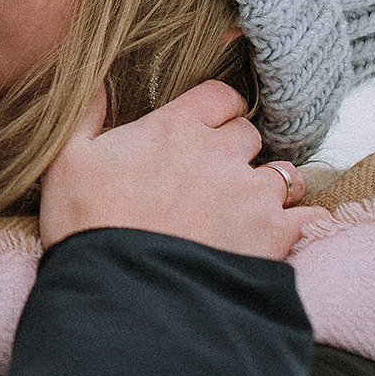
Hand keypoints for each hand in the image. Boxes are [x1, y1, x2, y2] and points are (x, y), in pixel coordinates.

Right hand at [39, 80, 327, 259]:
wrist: (121, 293)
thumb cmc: (87, 226)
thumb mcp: (67, 160)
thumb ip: (87, 113)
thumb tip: (100, 82)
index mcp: (175, 127)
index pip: (220, 97)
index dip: (218, 110)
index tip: (210, 128)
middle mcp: (220, 152)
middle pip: (250, 134)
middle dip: (238, 150)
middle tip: (218, 177)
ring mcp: (251, 193)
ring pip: (283, 173)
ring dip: (269, 187)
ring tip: (249, 210)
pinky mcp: (274, 234)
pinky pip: (307, 216)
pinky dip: (300, 223)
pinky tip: (283, 235)